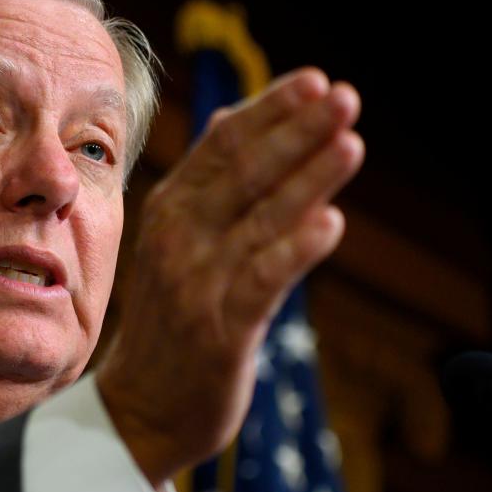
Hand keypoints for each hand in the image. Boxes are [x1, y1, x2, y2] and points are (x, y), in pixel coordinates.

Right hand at [96, 68, 363, 481]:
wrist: (139, 409)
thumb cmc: (169, 323)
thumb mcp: (174, 242)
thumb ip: (206, 184)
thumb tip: (232, 115)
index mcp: (168, 212)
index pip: (220, 146)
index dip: (270, 111)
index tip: (316, 81)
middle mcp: (178, 240)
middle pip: (243, 173)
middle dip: (296, 131)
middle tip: (345, 97)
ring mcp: (197, 284)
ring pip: (259, 220)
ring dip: (309, 180)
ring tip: (352, 143)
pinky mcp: (221, 331)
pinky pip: (262, 282)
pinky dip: (295, 251)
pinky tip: (332, 224)